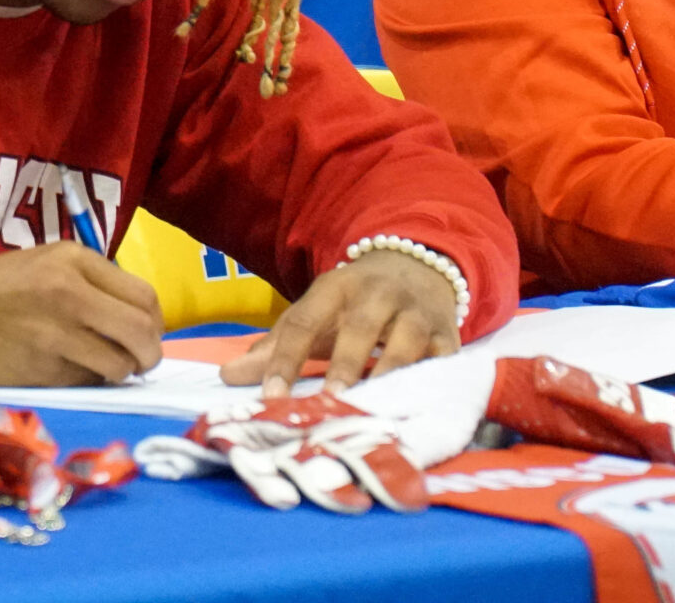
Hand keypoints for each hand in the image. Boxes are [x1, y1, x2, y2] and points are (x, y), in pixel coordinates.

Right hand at [0, 241, 161, 385]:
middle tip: (140, 362)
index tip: (148, 334)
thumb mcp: (43, 265)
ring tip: (104, 369)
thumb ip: (90, 284)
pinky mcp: (44, 367)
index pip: (143, 295)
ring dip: (120, 372)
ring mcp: (57, 331)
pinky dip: (88, 382)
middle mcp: (70, 291)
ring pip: (121, 363)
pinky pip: (88, 381)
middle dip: (149, 353)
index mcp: (73, 259)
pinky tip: (70, 372)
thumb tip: (138, 320)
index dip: (155, 322)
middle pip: (142, 330)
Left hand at [220, 249, 458, 395]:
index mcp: (334, 287)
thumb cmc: (354, 303)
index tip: (270, 398)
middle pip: (360, 327)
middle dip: (345, 363)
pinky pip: (442, 359)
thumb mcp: (314, 313)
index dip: (285, 360)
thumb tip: (227, 376)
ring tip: (374, 409)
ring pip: (407, 343)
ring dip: (390, 375)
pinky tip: (418, 409)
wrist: (417, 266)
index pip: (303, 322)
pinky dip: (433, 382)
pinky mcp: (447, 334)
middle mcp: (377, 294)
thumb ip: (275, 346)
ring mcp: (416, 313)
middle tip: (330, 400)